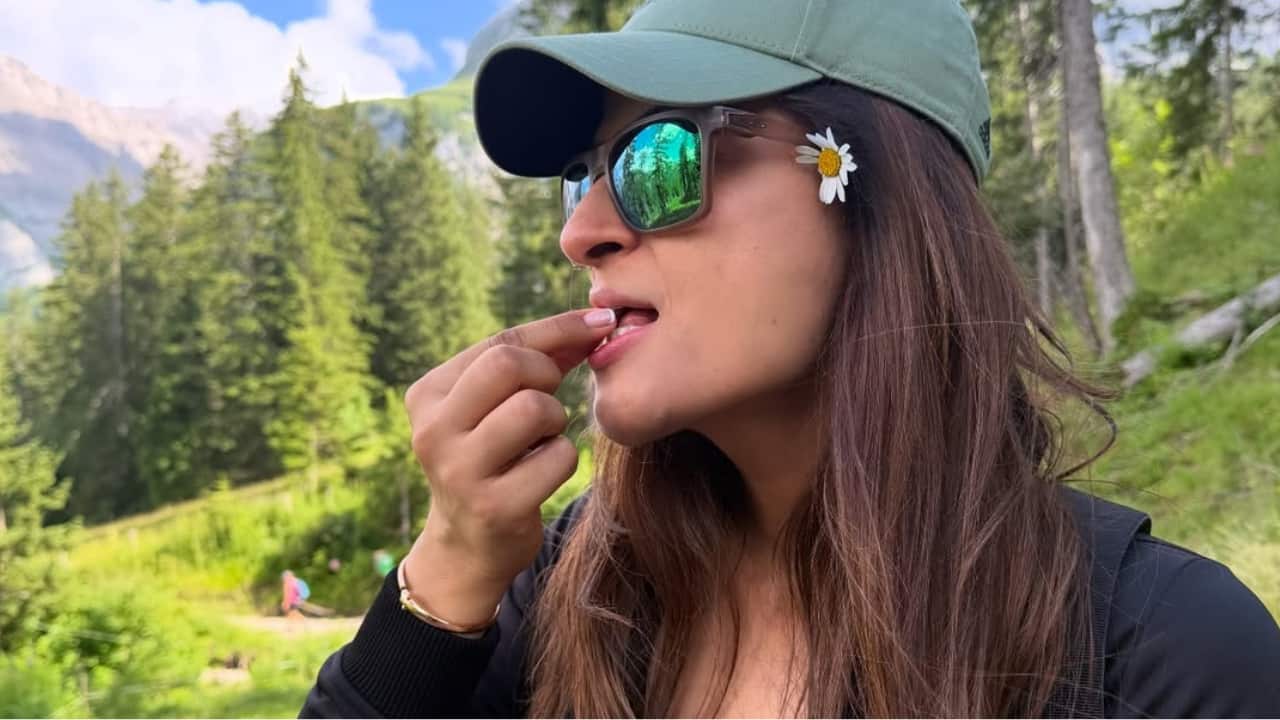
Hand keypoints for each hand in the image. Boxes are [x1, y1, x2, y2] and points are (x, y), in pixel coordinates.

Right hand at [400, 308, 616, 622]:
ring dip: (556, 421)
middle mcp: (433, 430)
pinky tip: (540, 474)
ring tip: (541, 440)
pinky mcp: (494, 507)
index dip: (557, 328)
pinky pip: (558, 457)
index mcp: (427, 395)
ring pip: (535, 408)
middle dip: (546, 374)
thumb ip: (535, 364)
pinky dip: (562, 460)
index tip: (599, 323)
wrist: (466, 547)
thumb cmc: (492, 460)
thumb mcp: (494, 408)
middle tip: (550, 398)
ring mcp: (459, 470)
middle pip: (509, 364)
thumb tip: (595, 322)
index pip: (501, 342)